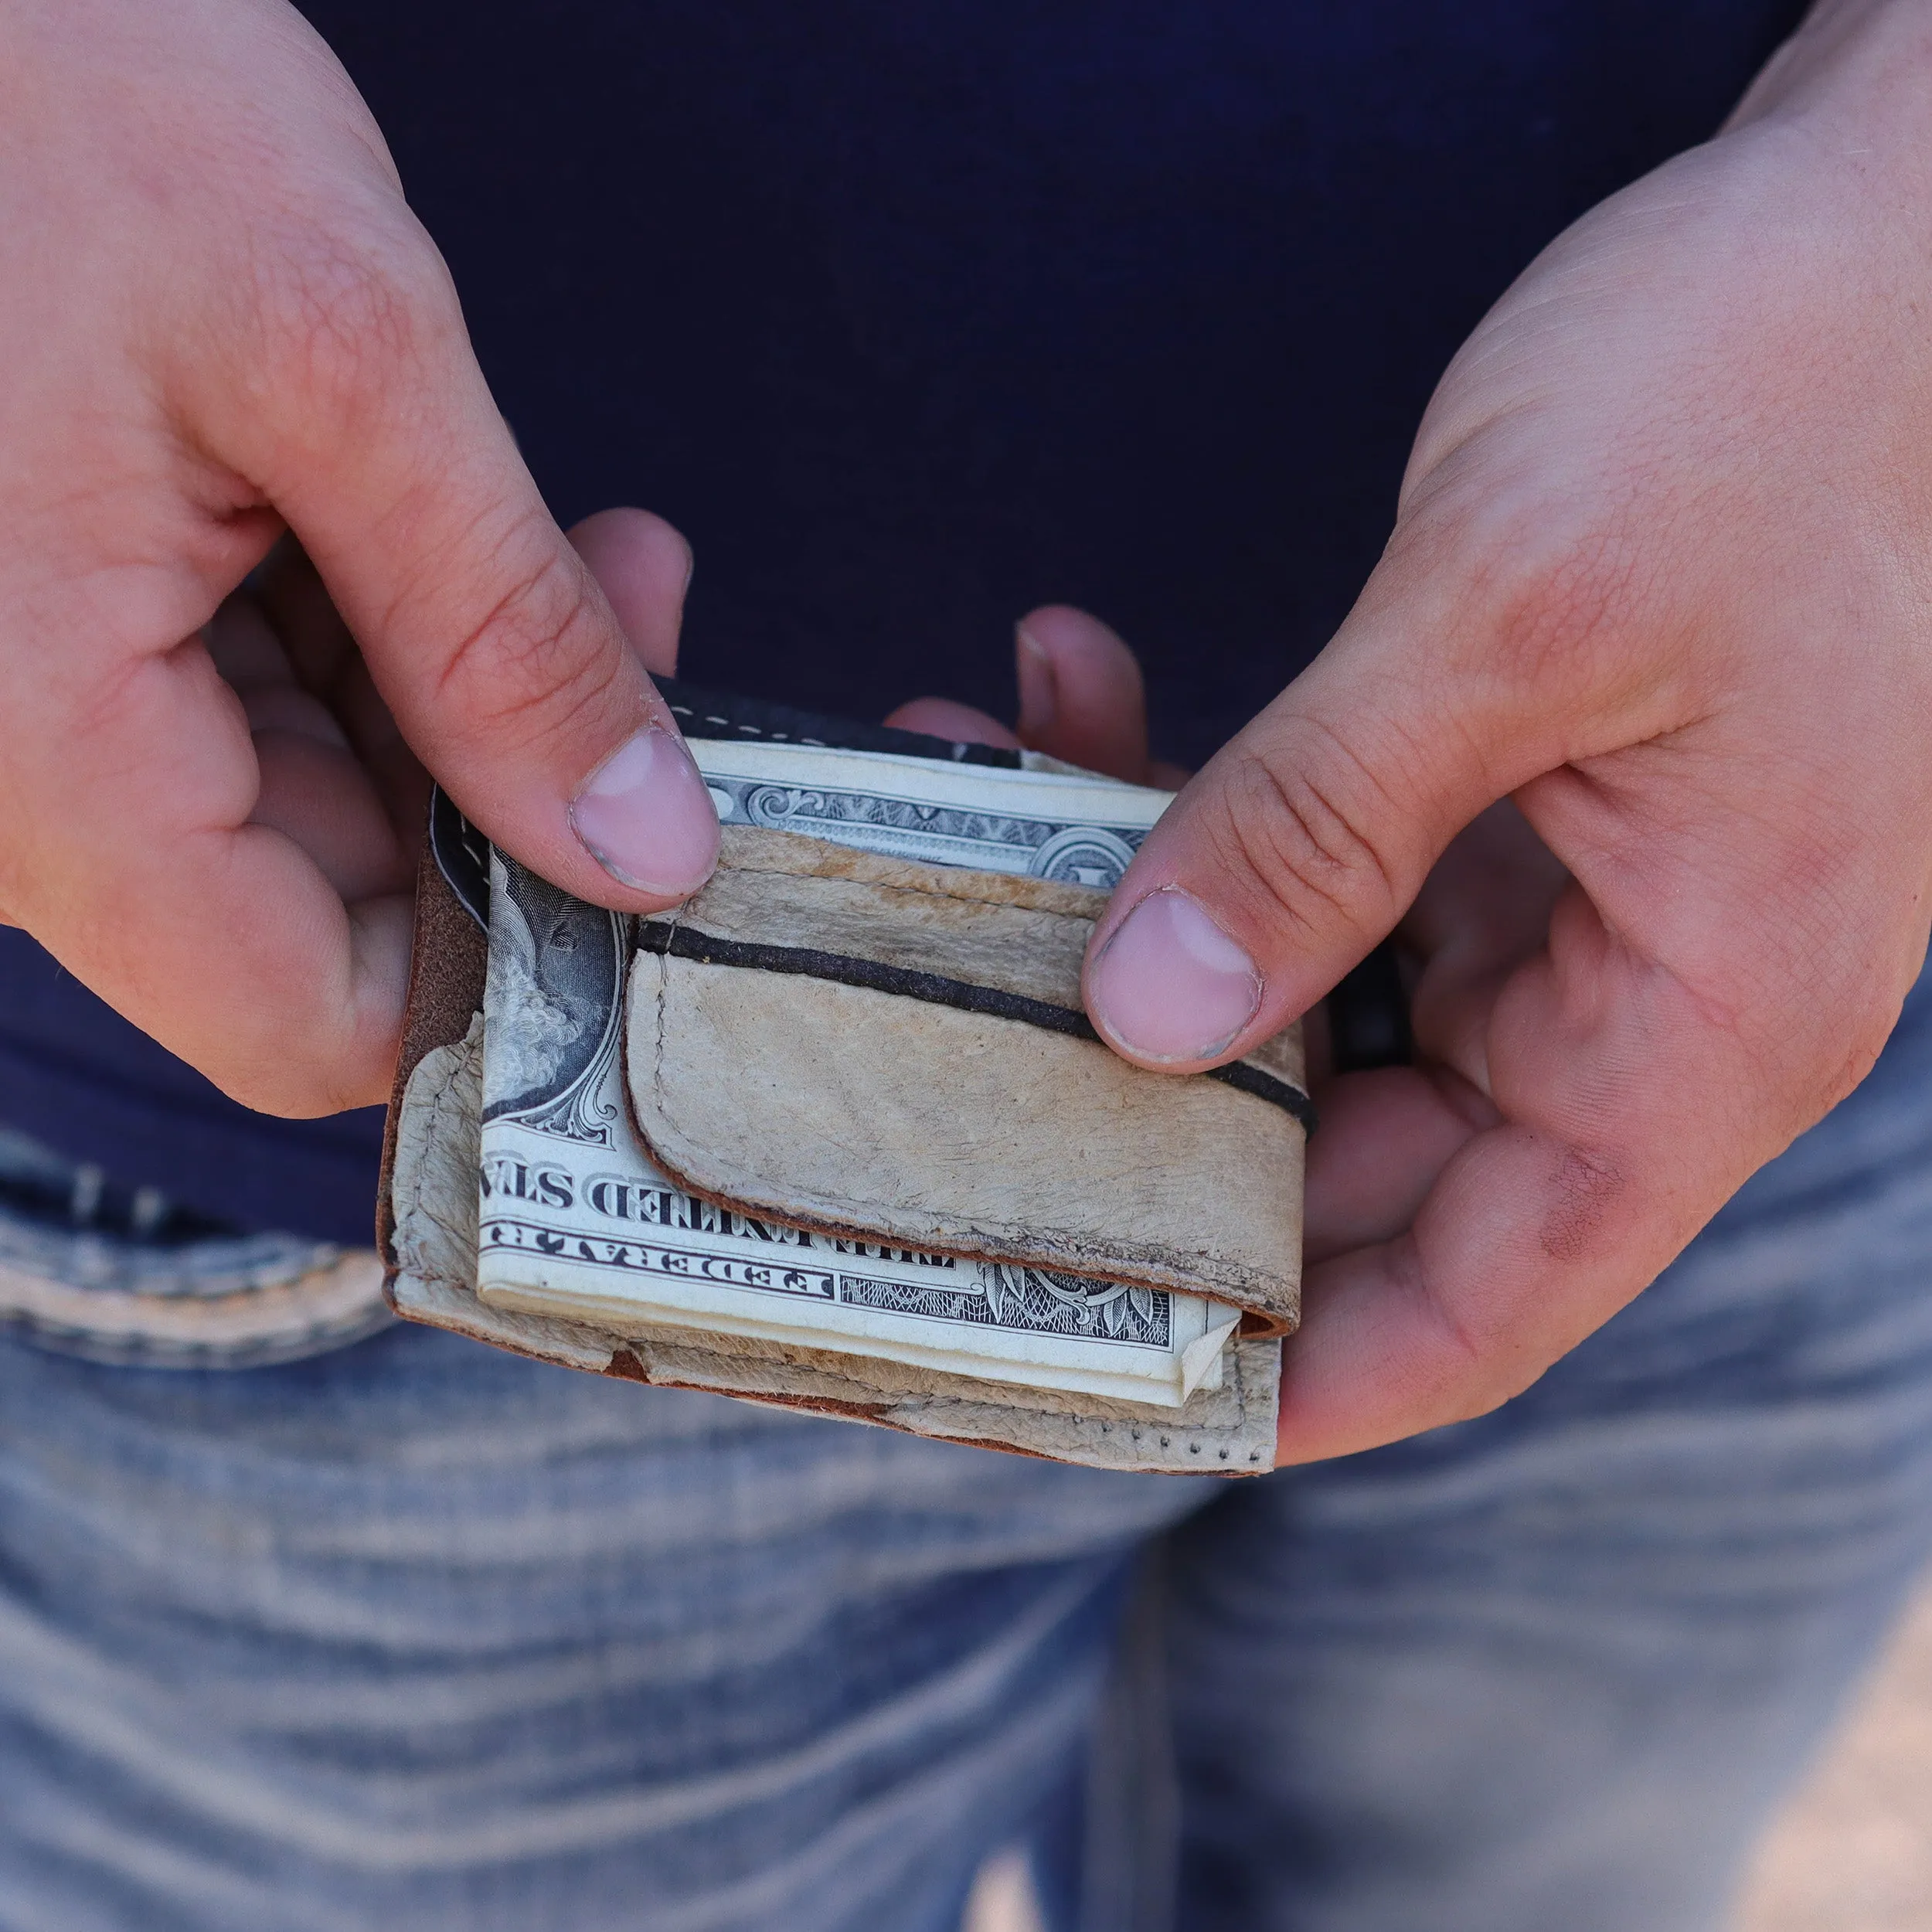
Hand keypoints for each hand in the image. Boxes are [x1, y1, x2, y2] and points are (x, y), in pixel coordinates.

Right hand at [0, 0, 718, 1116]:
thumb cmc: (35, 83)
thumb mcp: (333, 357)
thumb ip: (502, 633)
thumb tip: (643, 846)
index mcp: (35, 763)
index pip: (308, 1018)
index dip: (501, 974)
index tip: (646, 864)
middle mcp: (12, 780)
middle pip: (332, 906)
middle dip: (517, 784)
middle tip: (639, 622)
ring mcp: (28, 711)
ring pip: (312, 803)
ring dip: (466, 693)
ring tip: (581, 547)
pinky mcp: (55, 630)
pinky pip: (255, 704)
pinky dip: (380, 633)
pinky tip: (453, 524)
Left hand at [1076, 0, 1931, 1461]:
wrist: (1874, 213)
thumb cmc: (1774, 391)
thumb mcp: (1522, 617)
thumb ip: (1323, 824)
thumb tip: (1150, 1012)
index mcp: (1705, 1023)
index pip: (1483, 1302)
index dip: (1297, 1377)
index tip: (1115, 1391)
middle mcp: (1639, 990)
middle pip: (1365, 1171)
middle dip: (1160, 1139)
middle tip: (951, 1116)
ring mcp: (1573, 895)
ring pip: (1316, 1009)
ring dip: (1144, 945)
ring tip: (971, 845)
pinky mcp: (1507, 799)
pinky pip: (1321, 869)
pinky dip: (1198, 814)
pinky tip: (1076, 708)